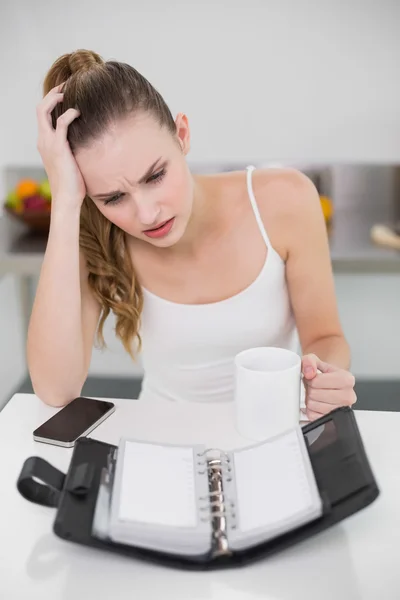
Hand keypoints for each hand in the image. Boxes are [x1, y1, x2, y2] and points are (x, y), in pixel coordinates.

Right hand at [36, 83, 85, 209]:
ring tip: (70, 91)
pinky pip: (61, 123)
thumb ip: (76, 150)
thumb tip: (92, 144)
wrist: (67, 199)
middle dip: (52, 93)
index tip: (66, 93)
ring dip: (56, 97)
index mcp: (45, 143)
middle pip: (40, 108)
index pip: (43, 116)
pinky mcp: (59, 147)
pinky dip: (69, 113)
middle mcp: (43, 140)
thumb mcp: (73, 163)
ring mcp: (49, 143)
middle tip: (67, 85)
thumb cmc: (73, 185)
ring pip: (43, 110)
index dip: (52, 102)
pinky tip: (79, 112)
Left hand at [301, 353, 356, 420]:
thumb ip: (309, 361)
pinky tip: (317, 402)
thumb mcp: (315, 360)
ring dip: (309, 399)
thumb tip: (309, 372)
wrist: (330, 383)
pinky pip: (312, 416)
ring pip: (313, 405)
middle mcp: (348, 396)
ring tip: (316, 393)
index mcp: (347, 379)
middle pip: (314, 394)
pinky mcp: (333, 420)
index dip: (310, 378)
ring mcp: (341, 410)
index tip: (314, 377)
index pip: (317, 381)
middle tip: (314, 386)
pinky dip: (310, 409)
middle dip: (310, 388)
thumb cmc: (323, 373)